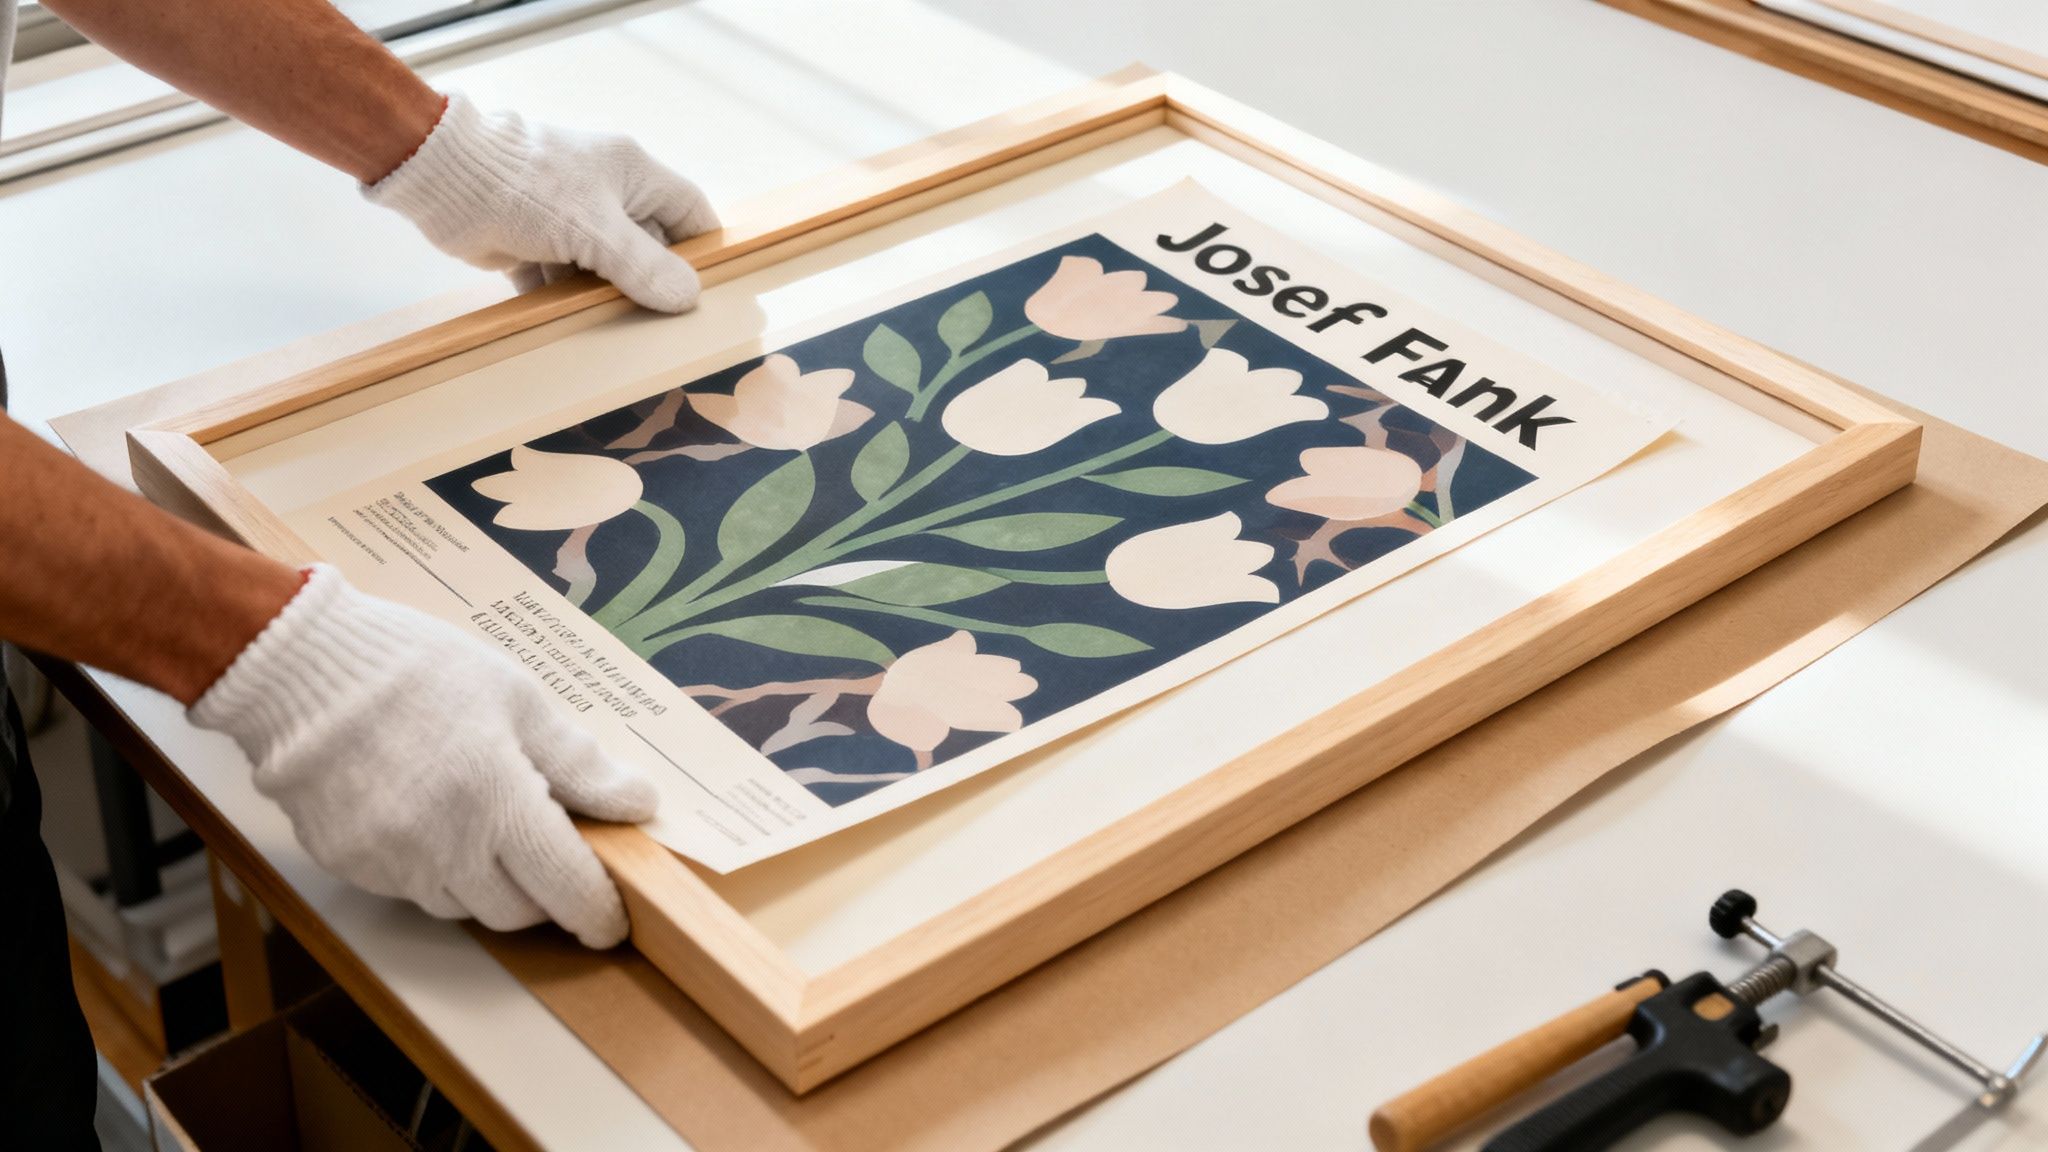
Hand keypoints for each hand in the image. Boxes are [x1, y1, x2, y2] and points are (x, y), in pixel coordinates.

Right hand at [190, 565, 656, 946]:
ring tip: (485, 823)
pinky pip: (411, 889)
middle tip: (550, 851)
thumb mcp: (518, 700)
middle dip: (544, 894)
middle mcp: (444, 849)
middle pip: (516, 912)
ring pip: (463, 907)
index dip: (598, 912)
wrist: (302, 666)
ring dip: (488, 884)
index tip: (614, 918)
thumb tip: (638, 804)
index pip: (566, 889)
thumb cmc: (421, 671)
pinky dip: (435, 869)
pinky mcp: (350, 865)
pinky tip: (431, 817)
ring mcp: (391, 863)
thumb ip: (579, 763)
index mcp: (497, 803)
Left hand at [366, 93, 718, 311]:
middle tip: (659, 322)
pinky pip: (558, 279)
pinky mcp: (531, 241)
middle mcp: (603, 191)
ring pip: (600, 268)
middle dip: (647, 283)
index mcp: (631, 172)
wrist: (444, 179)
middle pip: (645, 246)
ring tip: (607, 329)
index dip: (703, 248)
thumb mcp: (597, 230)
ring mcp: (566, 217)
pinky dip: (558, 301)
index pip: (688, 209)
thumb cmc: (528, 188)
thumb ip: (645, 266)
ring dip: (599, 298)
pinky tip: (561, 325)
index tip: (710, 287)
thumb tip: (688, 297)